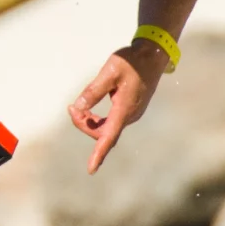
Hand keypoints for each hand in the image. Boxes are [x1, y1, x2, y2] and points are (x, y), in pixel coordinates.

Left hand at [68, 43, 164, 173]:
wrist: (152, 56)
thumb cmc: (132, 62)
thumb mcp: (110, 71)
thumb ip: (93, 90)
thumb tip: (78, 107)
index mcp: (124, 109)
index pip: (109, 136)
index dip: (99, 153)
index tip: (91, 169)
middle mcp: (129, 115)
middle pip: (103, 133)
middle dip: (84, 125)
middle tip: (71, 108)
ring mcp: (131, 113)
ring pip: (106, 128)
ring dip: (90, 122)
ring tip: (76, 108)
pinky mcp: (130, 109)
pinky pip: (111, 122)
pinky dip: (97, 119)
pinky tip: (88, 108)